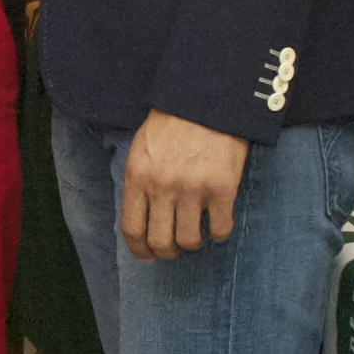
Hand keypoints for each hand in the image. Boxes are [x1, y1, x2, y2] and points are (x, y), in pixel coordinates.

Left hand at [122, 110, 250, 260]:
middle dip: (167, 252)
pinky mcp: (221, 189)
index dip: (139, 250)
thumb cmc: (174, 121)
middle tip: (175, 250)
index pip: (132, 228)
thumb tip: (142, 217)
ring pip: (189, 241)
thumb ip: (140, 181)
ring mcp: (192, 189)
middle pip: (160, 241)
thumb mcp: (142, 148)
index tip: (148, 256)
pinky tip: (218, 225)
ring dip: (193, 244)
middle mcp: (162, 187)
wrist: (208, 97)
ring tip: (197, 236)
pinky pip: (219, 229)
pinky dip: (219, 233)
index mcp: (138, 176)